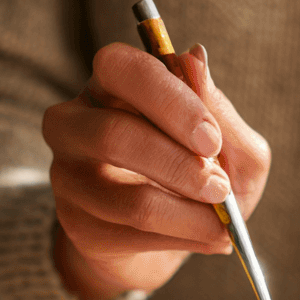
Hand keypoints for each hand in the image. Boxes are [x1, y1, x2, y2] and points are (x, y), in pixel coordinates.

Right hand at [44, 42, 270, 299]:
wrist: (170, 240)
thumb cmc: (199, 179)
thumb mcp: (230, 145)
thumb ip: (218, 109)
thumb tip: (196, 59)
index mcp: (112, 86)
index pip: (119, 68)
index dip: (168, 100)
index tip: (210, 139)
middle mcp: (76, 124)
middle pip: (111, 135)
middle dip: (177, 165)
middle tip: (219, 186)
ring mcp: (69, 178)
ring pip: (128, 199)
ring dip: (189, 213)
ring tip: (222, 222)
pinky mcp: (78, 227)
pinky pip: (134, 236)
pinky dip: (183, 238)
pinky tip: (208, 237)